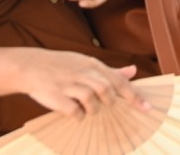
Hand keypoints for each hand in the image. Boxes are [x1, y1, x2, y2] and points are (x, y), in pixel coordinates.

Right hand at [22, 51, 145, 117]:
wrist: (31, 66)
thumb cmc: (63, 66)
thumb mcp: (87, 63)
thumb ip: (110, 71)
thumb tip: (133, 71)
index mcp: (93, 65)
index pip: (119, 81)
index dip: (135, 96)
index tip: (148, 108)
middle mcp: (83, 73)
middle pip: (107, 91)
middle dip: (109, 103)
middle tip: (104, 105)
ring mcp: (70, 85)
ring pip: (92, 102)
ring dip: (93, 110)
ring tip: (86, 107)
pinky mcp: (57, 97)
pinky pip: (75, 113)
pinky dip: (77, 116)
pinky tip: (73, 112)